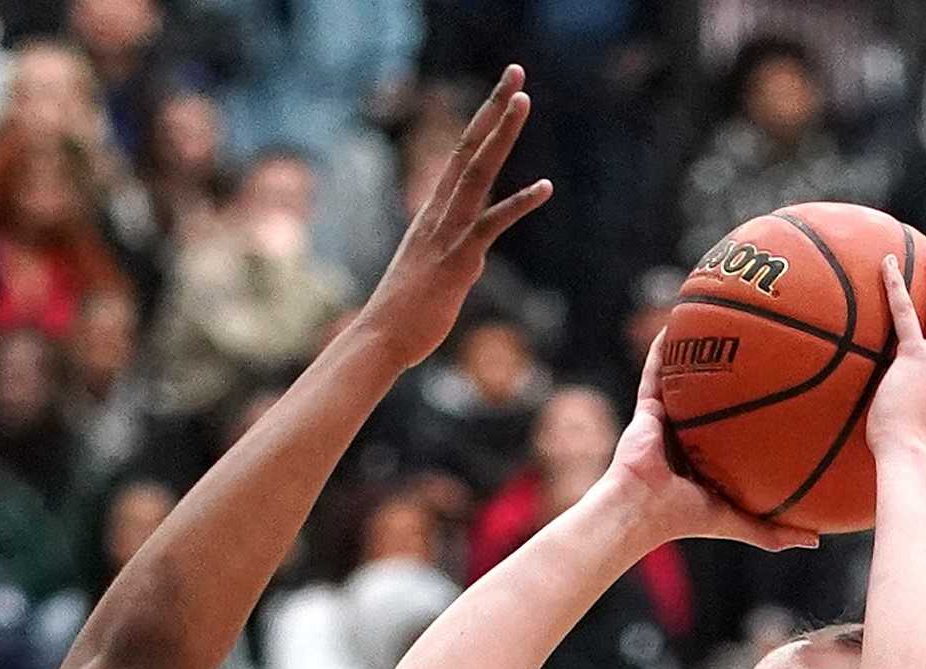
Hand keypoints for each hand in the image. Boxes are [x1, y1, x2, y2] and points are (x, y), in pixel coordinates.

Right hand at [352, 69, 550, 372]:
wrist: (379, 340)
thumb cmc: (403, 316)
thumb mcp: (429, 275)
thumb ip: (453, 258)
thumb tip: (468, 262)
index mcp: (433, 215)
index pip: (460, 157)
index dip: (482, 122)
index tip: (502, 92)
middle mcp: (439, 214)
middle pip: (469, 149)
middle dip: (493, 108)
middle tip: (515, 71)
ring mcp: (447, 234)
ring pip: (478, 173)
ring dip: (502, 135)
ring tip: (523, 100)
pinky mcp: (458, 259)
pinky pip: (491, 225)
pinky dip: (519, 204)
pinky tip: (546, 186)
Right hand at [604, 329, 820, 553]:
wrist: (641, 513)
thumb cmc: (684, 520)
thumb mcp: (739, 521)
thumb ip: (775, 531)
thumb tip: (817, 541)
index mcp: (711, 452)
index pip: (740, 421)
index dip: (762, 401)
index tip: (790, 378)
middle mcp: (691, 429)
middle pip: (719, 390)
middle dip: (738, 363)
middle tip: (767, 334)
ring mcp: (668, 417)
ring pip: (687, 374)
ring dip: (699, 345)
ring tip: (721, 311)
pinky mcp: (647, 408)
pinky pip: (655, 370)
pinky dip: (664, 346)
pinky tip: (681, 317)